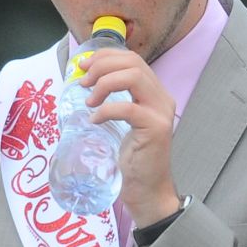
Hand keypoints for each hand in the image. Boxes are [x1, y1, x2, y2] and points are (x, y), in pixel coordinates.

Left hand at [76, 48, 181, 225]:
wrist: (147, 190)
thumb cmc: (132, 159)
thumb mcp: (122, 122)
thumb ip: (113, 100)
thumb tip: (85, 81)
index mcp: (155, 93)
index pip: (133, 59)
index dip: (106, 56)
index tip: (84, 66)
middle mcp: (162, 99)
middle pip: (133, 63)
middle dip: (102, 67)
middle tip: (83, 83)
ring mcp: (161, 113)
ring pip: (133, 77)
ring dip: (104, 84)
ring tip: (89, 102)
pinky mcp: (155, 130)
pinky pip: (127, 108)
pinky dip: (106, 110)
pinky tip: (95, 120)